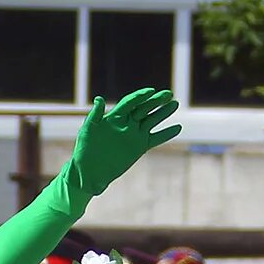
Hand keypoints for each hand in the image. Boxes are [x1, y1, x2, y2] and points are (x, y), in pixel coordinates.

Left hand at [68, 89, 182, 196]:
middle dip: (156, 101)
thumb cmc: (85, 150)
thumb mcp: (88, 130)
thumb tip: (98, 99)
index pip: (131, 102)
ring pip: (152, 120)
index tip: (151, 91)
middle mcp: (127, 123)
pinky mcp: (140, 146)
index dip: (141, 96)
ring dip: (163, 113)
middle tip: (168, 94)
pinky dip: (166, 133)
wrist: (90, 171)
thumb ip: (95, 115)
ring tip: (175, 104)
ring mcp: (134, 134)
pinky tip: (178, 128)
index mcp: (115, 116)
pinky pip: (156, 138)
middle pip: (144, 108)